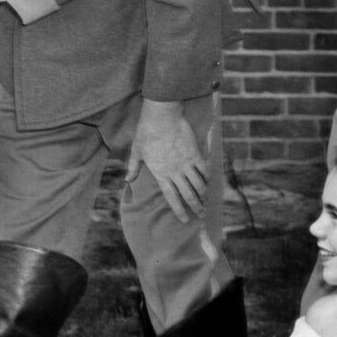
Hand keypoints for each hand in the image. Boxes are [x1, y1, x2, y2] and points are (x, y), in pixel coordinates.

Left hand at [132, 98, 207, 220]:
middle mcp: (175, 172)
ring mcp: (186, 163)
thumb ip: (133, 167)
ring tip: (206, 202)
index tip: (184, 220)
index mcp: (161, 174)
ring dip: (204, 195)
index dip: (179, 210)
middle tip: (201, 215)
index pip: (171, 197)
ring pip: (199, 184)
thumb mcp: (136, 151)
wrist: (162, 117)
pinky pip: (204, 169)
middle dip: (196, 207)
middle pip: (188, 194)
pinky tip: (209, 182)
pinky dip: (208, 177)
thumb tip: (127, 180)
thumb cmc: (146, 133)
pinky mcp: (195, 153)